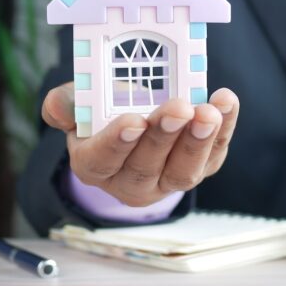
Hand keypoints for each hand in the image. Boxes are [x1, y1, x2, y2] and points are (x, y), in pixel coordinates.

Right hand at [42, 82, 239, 206]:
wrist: (136, 119)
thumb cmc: (104, 111)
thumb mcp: (79, 104)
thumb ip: (66, 104)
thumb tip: (59, 105)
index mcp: (94, 165)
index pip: (103, 160)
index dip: (118, 142)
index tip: (134, 121)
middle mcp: (130, 182)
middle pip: (146, 167)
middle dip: (164, 137)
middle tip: (179, 108)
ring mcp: (168, 180)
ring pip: (183, 171)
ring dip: (198, 141)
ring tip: (208, 112)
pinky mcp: (199, 168)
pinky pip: (213, 155)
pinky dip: (224, 130)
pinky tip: (226, 103)